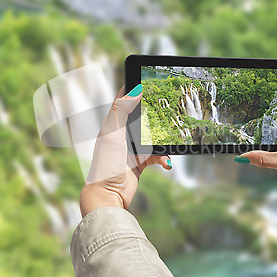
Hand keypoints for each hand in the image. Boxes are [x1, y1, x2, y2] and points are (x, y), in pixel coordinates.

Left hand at [80, 85, 171, 216]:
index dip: (134, 90)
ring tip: (171, 142)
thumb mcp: (111, 134)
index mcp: (112, 125)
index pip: (123, 101)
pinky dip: (163, 158)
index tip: (148, 80)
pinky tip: (166, 163)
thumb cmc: (105, 165)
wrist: (108, 196)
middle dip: (156, 114)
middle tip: (170, 109)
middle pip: (143, 117)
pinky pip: (157, 155)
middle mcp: (122, 134)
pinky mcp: (140, 162)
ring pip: (154, 136)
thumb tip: (135, 90)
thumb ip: (121, 111)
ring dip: (163, 141)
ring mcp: (132, 148)